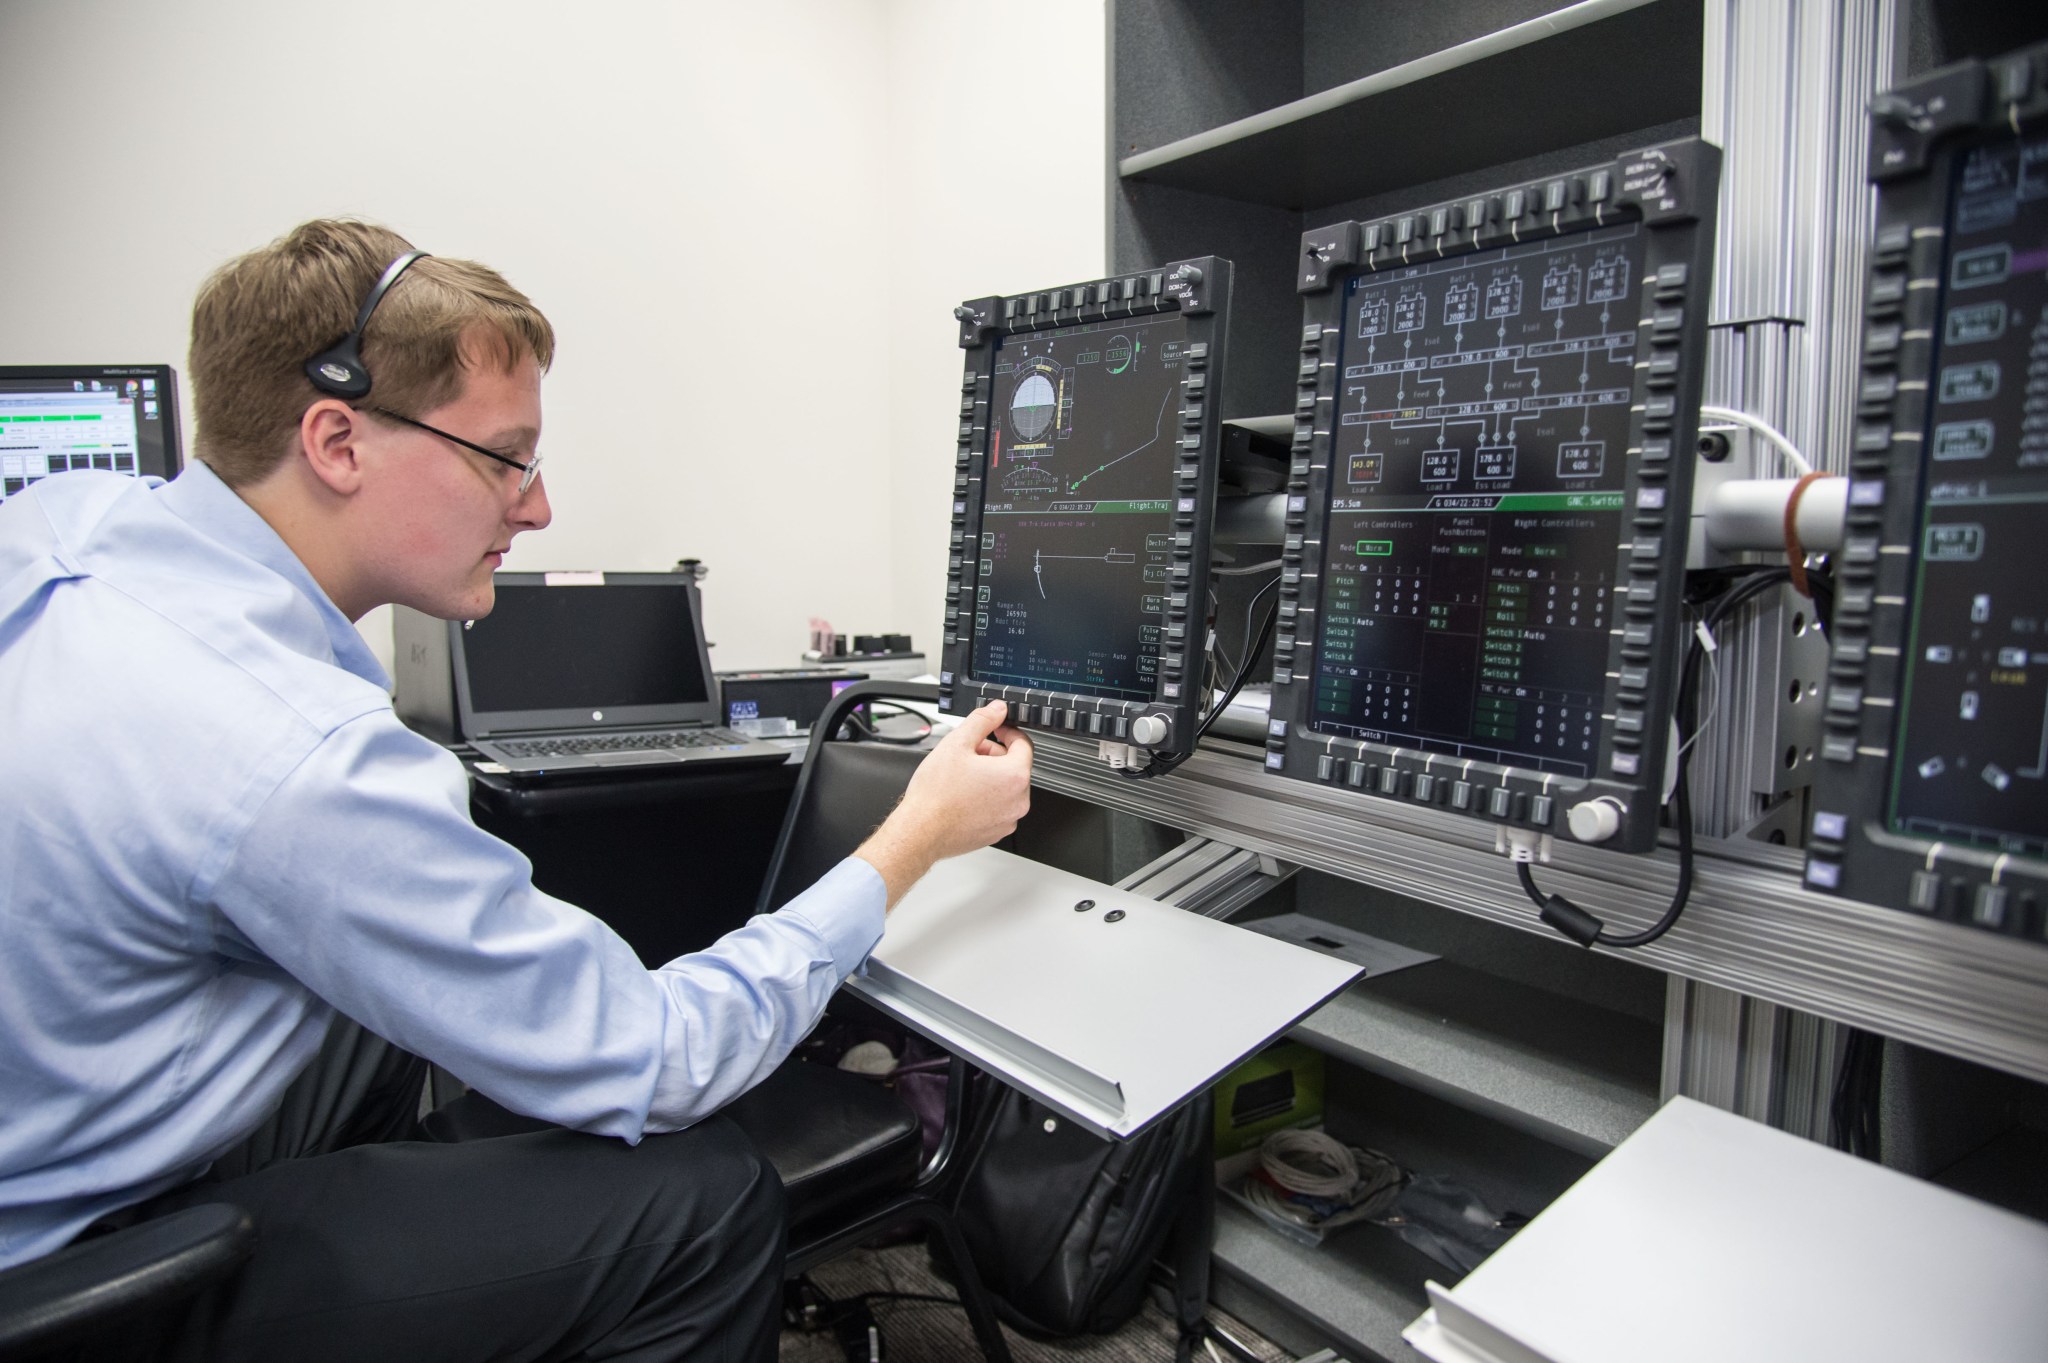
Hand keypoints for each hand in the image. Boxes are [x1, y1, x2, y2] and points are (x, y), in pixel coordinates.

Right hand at [855, 701, 1032, 905]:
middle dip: (993, 755)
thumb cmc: (935, 795)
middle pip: (1014, 766)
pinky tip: (963, 795)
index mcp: (1014, 776)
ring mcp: (1008, 819)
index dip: (1007, 731)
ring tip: (961, 776)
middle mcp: (1018, 800)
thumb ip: (982, 721)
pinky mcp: (997, 832)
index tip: (995, 729)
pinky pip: (998, 807)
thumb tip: (996, 710)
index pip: (1024, 744)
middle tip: (968, 753)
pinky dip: (986, 797)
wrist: (920, 832)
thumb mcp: (957, 744)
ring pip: (1005, 787)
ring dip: (989, 776)